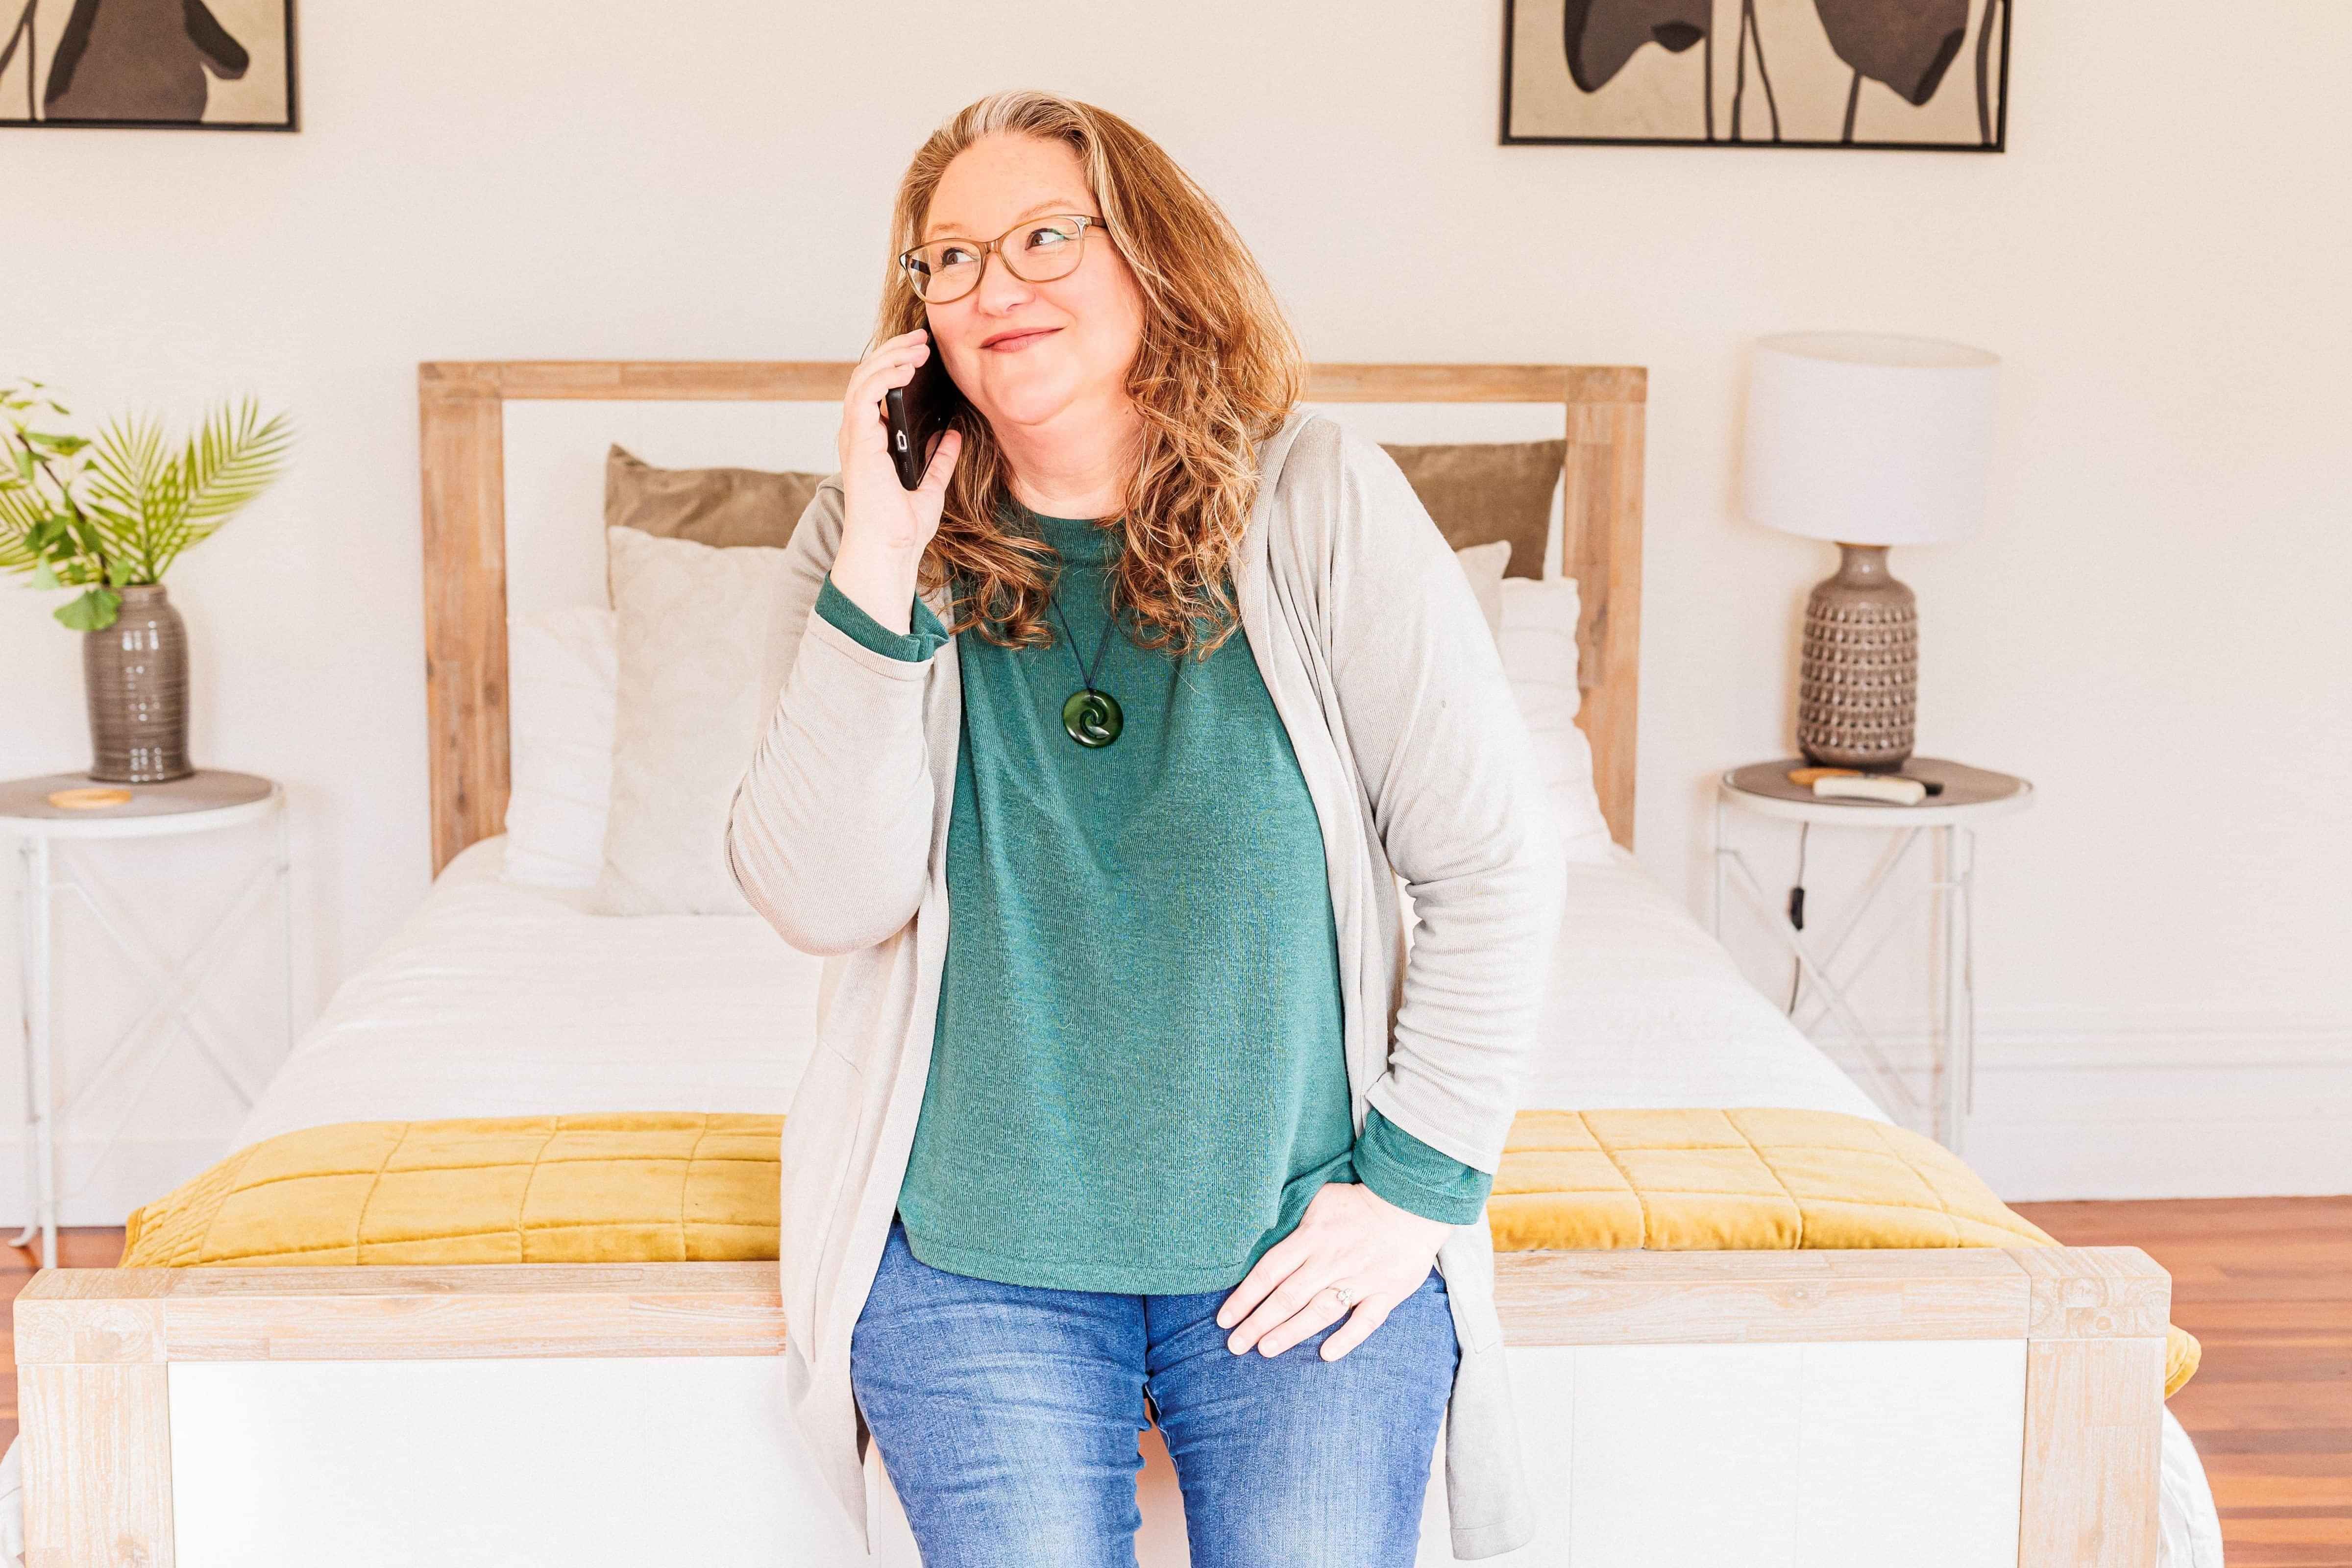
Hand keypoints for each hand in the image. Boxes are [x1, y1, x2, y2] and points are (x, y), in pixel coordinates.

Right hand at [831, 328, 963, 631]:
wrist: (889, 552)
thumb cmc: (902, 527)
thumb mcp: (931, 485)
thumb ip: (939, 459)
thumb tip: (952, 433)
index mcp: (871, 442)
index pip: (877, 390)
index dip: (897, 365)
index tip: (924, 351)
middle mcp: (858, 435)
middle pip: (868, 376)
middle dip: (894, 351)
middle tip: (923, 338)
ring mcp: (855, 438)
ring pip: (864, 379)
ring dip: (891, 357)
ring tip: (919, 347)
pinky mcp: (859, 443)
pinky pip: (866, 396)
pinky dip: (885, 376)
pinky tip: (908, 368)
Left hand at [1216, 1181, 1449, 1362]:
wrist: (1413, 1202)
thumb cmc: (1360, 1202)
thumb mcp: (1320, 1198)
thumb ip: (1293, 1217)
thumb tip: (1260, 1228)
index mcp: (1312, 1237)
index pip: (1269, 1271)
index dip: (1244, 1296)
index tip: (1224, 1318)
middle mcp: (1331, 1260)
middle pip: (1287, 1296)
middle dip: (1258, 1322)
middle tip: (1235, 1345)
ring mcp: (1360, 1278)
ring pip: (1320, 1310)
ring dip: (1291, 1332)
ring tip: (1265, 1349)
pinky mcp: (1387, 1292)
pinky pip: (1366, 1320)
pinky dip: (1347, 1337)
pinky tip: (1326, 1354)